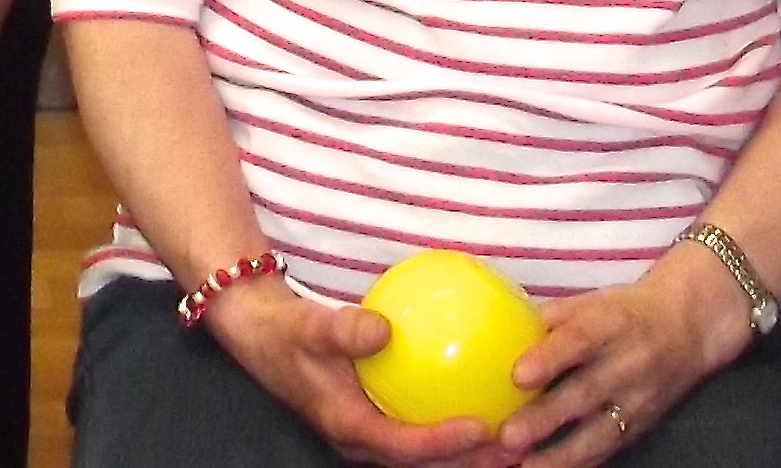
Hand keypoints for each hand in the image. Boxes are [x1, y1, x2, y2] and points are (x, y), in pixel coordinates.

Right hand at [199, 273, 512, 465]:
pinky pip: (420, 425)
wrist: (262, 333)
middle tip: (517, 445)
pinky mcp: (377, 415)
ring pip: (426, 450)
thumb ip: (345, 330)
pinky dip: (451, 419)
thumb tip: (384, 329)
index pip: (404, 445)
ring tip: (515, 432)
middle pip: (424, 460)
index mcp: (348, 426)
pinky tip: (484, 391)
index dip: (444, 444)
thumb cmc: (287, 331)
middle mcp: (363, 438)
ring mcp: (371, 430)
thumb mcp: (309, 326)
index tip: (483, 428)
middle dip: (471, 460)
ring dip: (468, 449)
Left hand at [493, 271, 745, 461]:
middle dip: (546, 418)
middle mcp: (628, 363)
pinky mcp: (642, 426)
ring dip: (558, 455)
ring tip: (523, 466)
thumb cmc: (626, 311)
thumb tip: (499, 329)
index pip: (579, 341)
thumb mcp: (593, 300)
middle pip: (585, 394)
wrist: (690, 326)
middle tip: (509, 436)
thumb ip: (550, 317)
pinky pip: (608, 450)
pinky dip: (578, 463)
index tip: (519, 374)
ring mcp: (638, 400)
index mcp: (611, 323)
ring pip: (598, 433)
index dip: (550, 358)